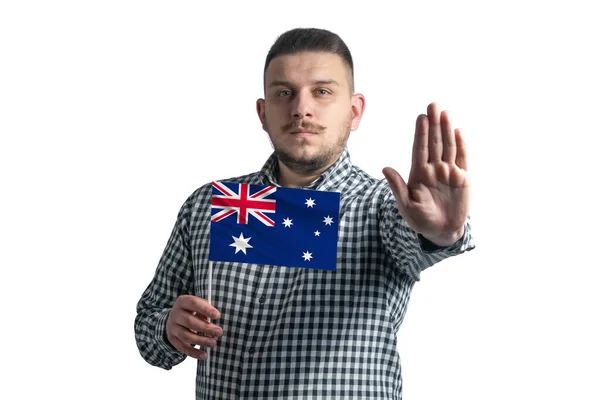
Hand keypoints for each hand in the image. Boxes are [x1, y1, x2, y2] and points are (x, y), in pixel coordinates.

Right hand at [165, 295, 222, 359]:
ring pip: (186, 336)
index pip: (194, 303)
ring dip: (201, 341)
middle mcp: (175, 314)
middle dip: (206, 328)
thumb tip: (217, 319)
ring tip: (213, 343)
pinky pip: (182, 348)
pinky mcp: (173, 339)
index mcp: (183, 302)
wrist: (174, 318)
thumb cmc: (192, 311)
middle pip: (190, 322)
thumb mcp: (197, 305)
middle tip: (219, 332)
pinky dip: (194, 353)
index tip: (217, 316)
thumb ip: (206, 309)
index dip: (206, 309)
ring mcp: (173, 327)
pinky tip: (204, 355)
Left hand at [382, 103, 469, 245]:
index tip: (421, 117)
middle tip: (433, 105)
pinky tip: (459, 131)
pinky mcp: (463, 178)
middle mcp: (434, 168)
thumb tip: (385, 169)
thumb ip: (397, 187)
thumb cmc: (420, 220)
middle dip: (434, 124)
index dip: (421, 133)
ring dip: (447, 130)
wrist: (440, 231)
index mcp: (419, 173)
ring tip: (445, 113)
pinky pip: (462, 159)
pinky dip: (462, 145)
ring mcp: (449, 172)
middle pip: (434, 142)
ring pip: (448, 147)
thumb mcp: (406, 206)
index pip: (420, 148)